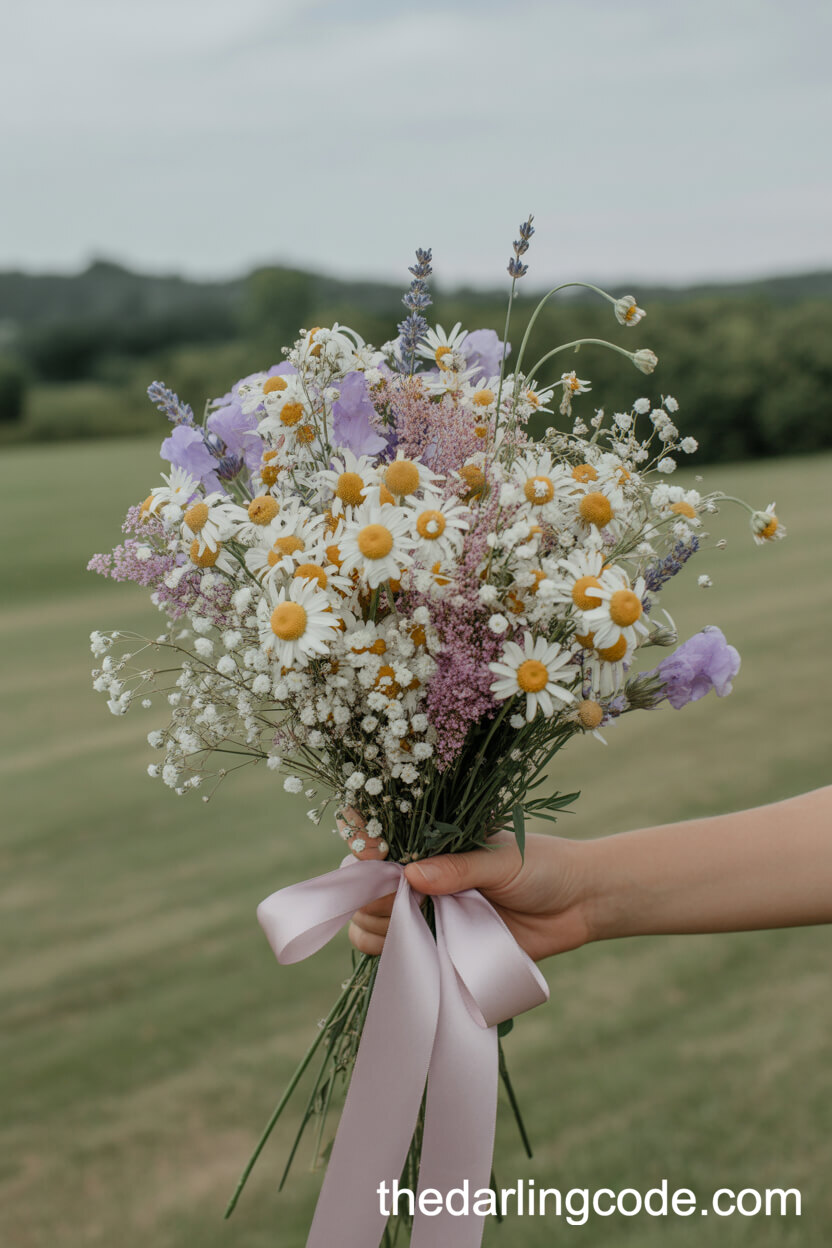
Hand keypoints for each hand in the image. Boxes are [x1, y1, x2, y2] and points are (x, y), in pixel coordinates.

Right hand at [348, 831, 593, 962]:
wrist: (579, 905)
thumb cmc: (543, 866)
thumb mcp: (502, 859)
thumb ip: (458, 868)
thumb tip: (409, 875)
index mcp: (431, 841)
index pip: (376, 833)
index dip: (362, 841)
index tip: (371, 854)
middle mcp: (420, 875)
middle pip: (364, 884)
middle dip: (368, 894)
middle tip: (398, 902)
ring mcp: (427, 912)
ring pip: (371, 923)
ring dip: (377, 927)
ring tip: (413, 927)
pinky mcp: (440, 947)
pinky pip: (399, 957)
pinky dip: (394, 959)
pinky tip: (413, 954)